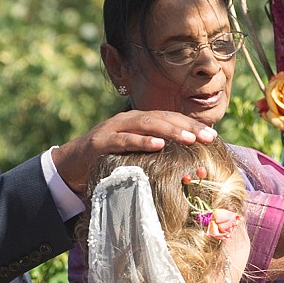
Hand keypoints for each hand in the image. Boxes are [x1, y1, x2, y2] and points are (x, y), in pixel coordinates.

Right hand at [53, 110, 217, 194]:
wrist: (70, 164)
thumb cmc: (108, 160)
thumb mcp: (135, 154)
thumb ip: (155, 153)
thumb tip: (185, 163)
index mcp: (141, 121)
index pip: (171, 119)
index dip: (192, 125)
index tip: (214, 136)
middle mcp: (130, 120)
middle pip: (164, 118)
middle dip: (188, 127)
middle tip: (209, 137)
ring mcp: (115, 128)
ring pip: (148, 125)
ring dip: (171, 131)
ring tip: (190, 139)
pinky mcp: (102, 141)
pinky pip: (125, 140)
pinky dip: (142, 141)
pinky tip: (158, 145)